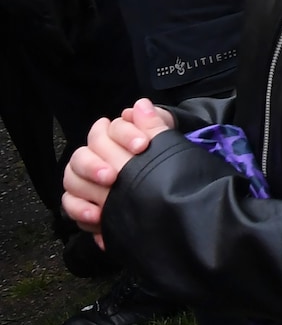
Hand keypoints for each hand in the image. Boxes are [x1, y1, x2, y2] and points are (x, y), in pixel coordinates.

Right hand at [62, 100, 175, 233]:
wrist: (169, 187)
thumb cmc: (161, 156)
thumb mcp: (165, 139)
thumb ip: (155, 123)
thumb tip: (141, 106)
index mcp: (112, 137)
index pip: (107, 129)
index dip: (124, 135)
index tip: (142, 145)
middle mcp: (94, 156)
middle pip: (81, 156)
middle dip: (95, 166)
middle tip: (114, 176)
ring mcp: (85, 179)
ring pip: (71, 179)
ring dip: (86, 189)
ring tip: (104, 202)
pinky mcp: (83, 201)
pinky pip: (70, 204)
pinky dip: (80, 211)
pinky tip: (97, 217)